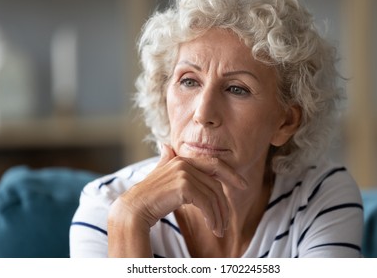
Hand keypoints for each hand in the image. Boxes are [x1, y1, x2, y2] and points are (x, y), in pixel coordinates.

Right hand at [109, 144, 246, 238]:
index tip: (243, 184)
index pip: (214, 164)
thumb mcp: (160, 175)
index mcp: (182, 159)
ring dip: (218, 216)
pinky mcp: (184, 186)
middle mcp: (184, 163)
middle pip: (215, 184)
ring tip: (219, 230)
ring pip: (213, 196)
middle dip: (223, 205)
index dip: (231, 174)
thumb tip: (165, 146)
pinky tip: (213, 228)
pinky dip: (212, 217)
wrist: (134, 208)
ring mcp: (184, 173)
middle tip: (225, 223)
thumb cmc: (148, 195)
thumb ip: (166, 161)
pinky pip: (206, 203)